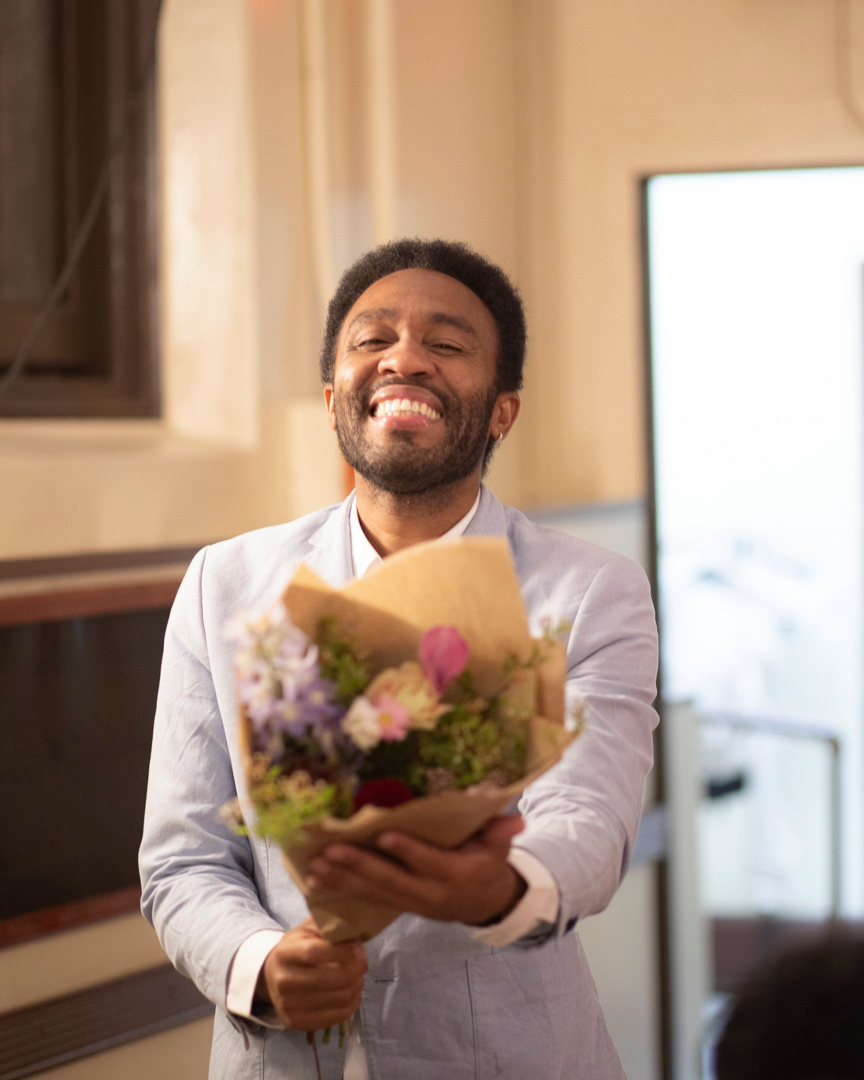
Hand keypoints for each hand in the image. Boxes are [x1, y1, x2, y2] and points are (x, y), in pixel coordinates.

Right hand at [258, 917, 366, 1030]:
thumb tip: (353, 925)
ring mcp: (290, 1006)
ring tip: (358, 975)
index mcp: (285, 953)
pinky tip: (353, 991)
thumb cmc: (296, 949)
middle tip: (363, 961)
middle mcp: (284, 981)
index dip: (343, 951)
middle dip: (356, 968)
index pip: (315, 953)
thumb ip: (327, 925)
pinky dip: (353, 1002)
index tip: (358, 948)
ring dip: (357, 984)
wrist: (272, 977)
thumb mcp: (306, 930)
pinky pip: (338, 1016)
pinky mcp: (298, 1023)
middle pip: (333, 978)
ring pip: (340, 998)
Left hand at [307, 815, 526, 925]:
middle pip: (393, 881)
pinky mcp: (401, 905)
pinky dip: (344, 890)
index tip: (383, 834)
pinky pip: (370, 899)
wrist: (487, 904)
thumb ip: (501, 833)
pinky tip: (318, 881)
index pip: (429, 862)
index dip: (408, 850)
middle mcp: (431, 894)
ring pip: (375, 892)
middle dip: (360, 866)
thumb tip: (515, 820)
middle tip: (331, 851)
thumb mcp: (499, 848)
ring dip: (344, 880)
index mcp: (457, 875)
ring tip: (316, 867)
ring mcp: (414, 903)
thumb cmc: (489, 863)